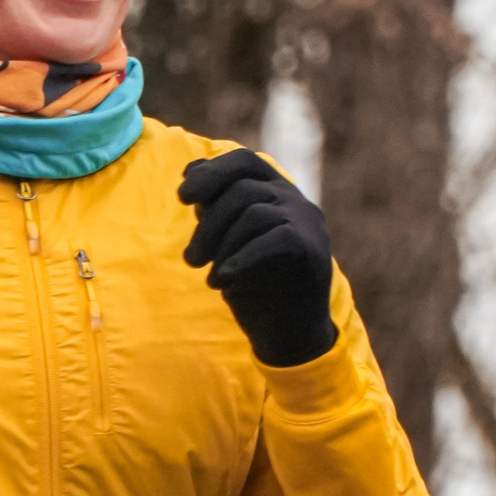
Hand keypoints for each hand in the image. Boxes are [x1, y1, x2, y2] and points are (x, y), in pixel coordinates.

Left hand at [179, 149, 338, 367]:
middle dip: (208, 223)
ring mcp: (308, 223)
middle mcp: (296, 200)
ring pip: (254, 212)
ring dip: (220, 244)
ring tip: (205, 274)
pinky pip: (275, 238)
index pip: (244, 161)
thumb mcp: (226, 241)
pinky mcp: (314, 251)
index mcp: (275, 192)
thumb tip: (191, 171)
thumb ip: (214, 208)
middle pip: (242, 189)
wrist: (288, 334)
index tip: (182, 196)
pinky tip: (222, 279)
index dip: (211, 172)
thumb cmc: (254, 284)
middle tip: (190, 259)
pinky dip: (241, 258)